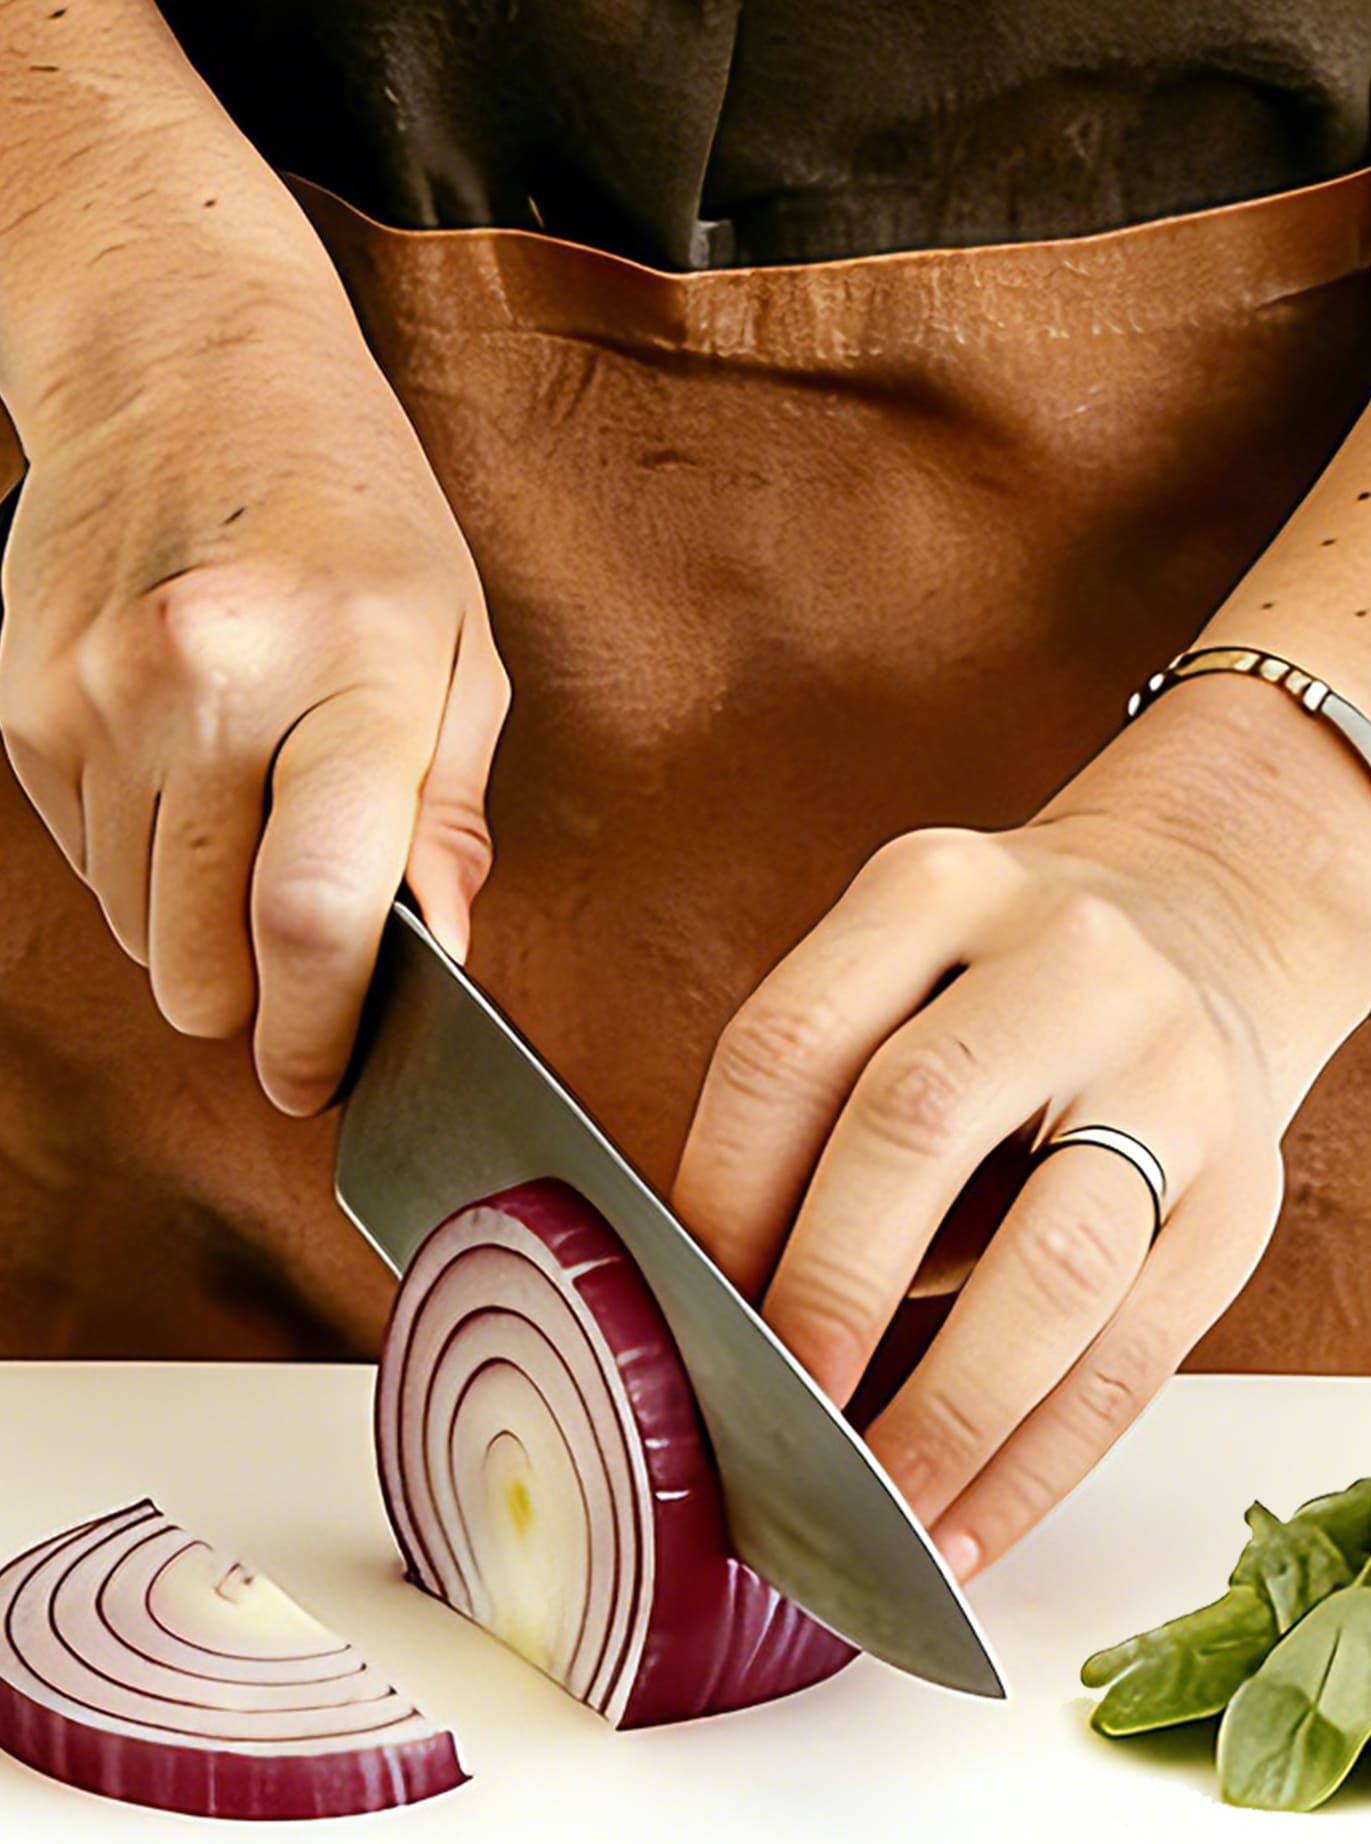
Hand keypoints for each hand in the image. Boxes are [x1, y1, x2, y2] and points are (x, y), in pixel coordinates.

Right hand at [0, 280, 507, 1112]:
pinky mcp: (23, 706)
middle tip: (303, 986)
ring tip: (255, 840)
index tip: (322, 1074)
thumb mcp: (458, 655)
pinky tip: (192, 784)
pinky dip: (144, 868)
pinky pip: (87, 865)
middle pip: (204, 958)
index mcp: (347, 675)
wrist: (189, 371)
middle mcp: (204, 686)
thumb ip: (448, 818)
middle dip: (258, 1007)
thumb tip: (441, 953)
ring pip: (139, 930)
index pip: (314, 915)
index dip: (318, 1028)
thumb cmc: (359, 525)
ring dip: (199, 935)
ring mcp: (95, 697)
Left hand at [673, 677, 1370, 1576]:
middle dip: (830, 1293)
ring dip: (953, 1411)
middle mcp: (1069, 960)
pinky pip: (1138, 1356)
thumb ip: (820, 1109)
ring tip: (878, 1510)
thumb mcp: (908, 972)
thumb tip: (712, 1324)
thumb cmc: (1014, 986)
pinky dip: (1043, 1462)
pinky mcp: (1246, 1193)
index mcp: (940, 889)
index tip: (684, 1315)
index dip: (725, 1193)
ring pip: (1058, 1261)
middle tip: (770, 1419)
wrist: (1223, 918)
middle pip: (918, 1127)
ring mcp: (1174, 1073)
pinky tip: (973, 1526)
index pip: (796, 1045)